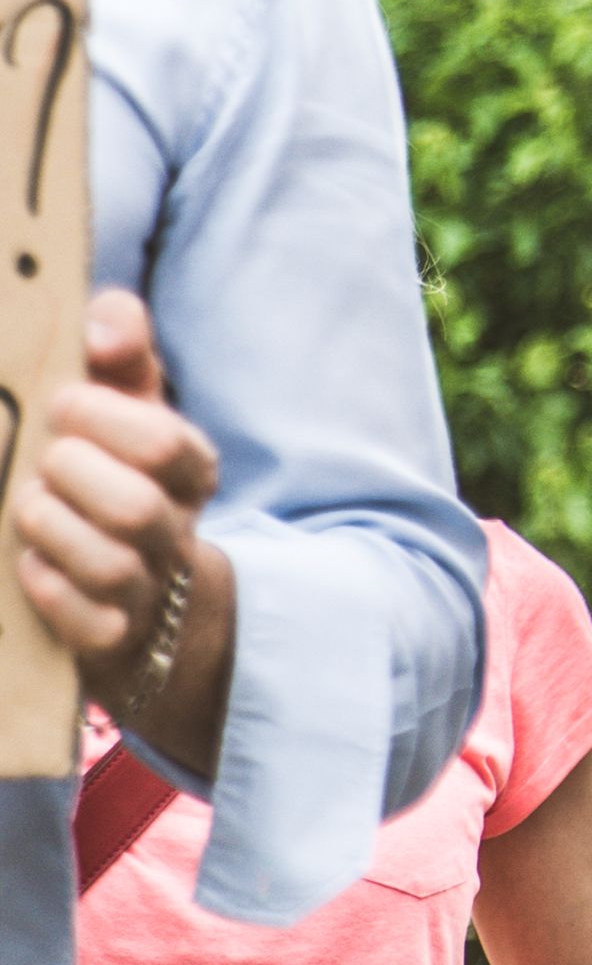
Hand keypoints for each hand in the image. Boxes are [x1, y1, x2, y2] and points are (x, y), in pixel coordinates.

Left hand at [11, 296, 229, 730]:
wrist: (139, 588)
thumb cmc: (111, 471)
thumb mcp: (126, 404)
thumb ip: (121, 346)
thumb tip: (105, 325)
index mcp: (190, 470)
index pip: (163, 443)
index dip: (101, 417)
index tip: (61, 402)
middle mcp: (176, 530)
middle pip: (137, 506)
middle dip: (71, 475)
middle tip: (44, 460)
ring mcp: (147, 589)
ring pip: (109, 563)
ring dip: (50, 528)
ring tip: (28, 507)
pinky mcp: (113, 638)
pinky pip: (85, 621)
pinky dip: (47, 585)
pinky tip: (28, 563)